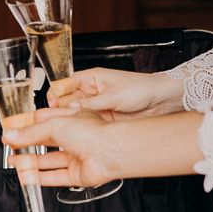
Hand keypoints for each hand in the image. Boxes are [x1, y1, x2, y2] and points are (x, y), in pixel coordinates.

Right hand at [3, 107, 118, 187]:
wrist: (110, 151)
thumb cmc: (92, 132)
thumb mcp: (53, 126)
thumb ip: (29, 133)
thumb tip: (10, 135)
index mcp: (70, 119)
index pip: (43, 121)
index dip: (27, 125)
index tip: (11, 129)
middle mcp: (73, 138)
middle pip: (44, 142)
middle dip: (26, 144)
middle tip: (10, 146)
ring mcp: (75, 157)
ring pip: (48, 161)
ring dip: (30, 162)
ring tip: (13, 161)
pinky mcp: (76, 174)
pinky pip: (54, 177)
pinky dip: (39, 177)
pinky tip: (26, 176)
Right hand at [48, 68, 183, 119]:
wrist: (163, 100)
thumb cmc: (142, 88)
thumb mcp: (114, 95)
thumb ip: (91, 103)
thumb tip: (70, 108)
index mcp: (91, 78)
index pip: (64, 85)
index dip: (55, 95)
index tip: (49, 105)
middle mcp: (91, 92)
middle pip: (66, 100)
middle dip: (57, 110)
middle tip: (50, 120)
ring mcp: (97, 106)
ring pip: (74, 113)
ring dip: (68, 120)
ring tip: (61, 128)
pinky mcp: (103, 119)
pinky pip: (86, 122)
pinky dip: (80, 128)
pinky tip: (77, 133)